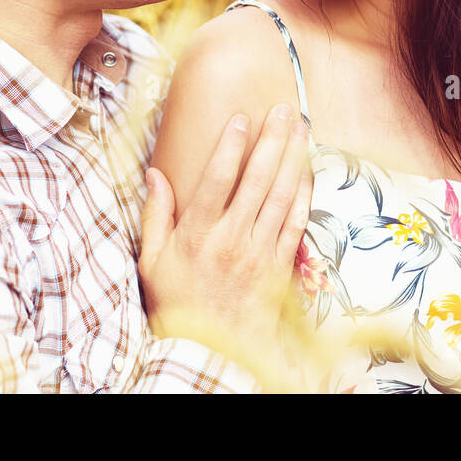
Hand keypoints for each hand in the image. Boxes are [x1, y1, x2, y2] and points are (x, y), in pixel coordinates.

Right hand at [138, 104, 312, 386]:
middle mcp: (232, 238)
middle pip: (258, 178)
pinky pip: (296, 223)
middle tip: (285, 109)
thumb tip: (154, 174)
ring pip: (282, 195)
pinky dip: (304, 194)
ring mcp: (260, 252)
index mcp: (199, 234)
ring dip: (294, 158)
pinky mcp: (279, 266)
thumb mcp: (151, 261)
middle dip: (273, 139)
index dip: (231, 145)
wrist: (209, 350)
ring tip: (302, 128)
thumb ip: (155, 215)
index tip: (241, 117)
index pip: (218, 178)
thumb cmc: (177, 303)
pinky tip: (308, 171)